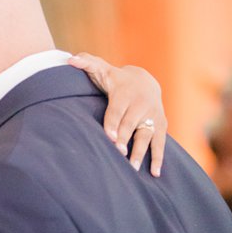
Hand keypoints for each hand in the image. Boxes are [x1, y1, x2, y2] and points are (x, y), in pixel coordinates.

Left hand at [69, 53, 166, 175]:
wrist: (146, 81)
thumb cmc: (116, 80)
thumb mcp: (102, 69)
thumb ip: (86, 63)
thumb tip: (70, 59)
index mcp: (125, 93)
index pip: (117, 110)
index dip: (113, 123)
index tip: (109, 138)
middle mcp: (141, 104)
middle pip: (131, 124)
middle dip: (125, 139)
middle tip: (118, 154)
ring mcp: (153, 115)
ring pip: (146, 135)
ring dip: (140, 152)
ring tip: (132, 169)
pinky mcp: (161, 125)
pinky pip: (160, 143)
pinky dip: (158, 158)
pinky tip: (154, 173)